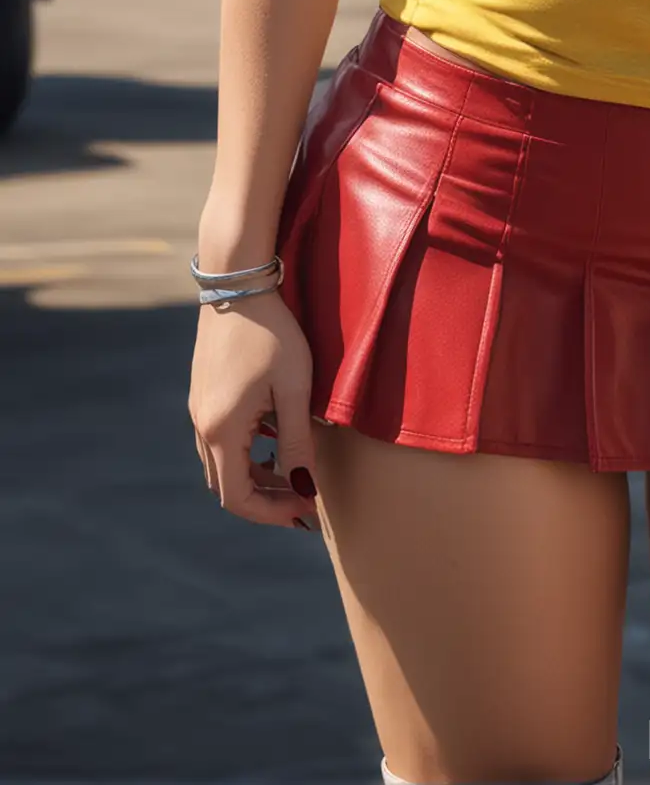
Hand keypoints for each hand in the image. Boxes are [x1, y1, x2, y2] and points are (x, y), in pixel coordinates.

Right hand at [188, 287, 322, 530]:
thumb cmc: (272, 333)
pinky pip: (219, 440)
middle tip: (303, 497)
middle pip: (226, 486)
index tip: (305, 510)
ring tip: (292, 470)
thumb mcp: (293, 388)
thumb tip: (303, 489)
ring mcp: (198, 408)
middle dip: (265, 499)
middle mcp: (202, 425)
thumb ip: (296, 443)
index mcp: (221, 430)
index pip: (237, 498)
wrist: (237, 282)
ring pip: (221, 464)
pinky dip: (245, 453)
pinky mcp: (203, 393)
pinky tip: (273, 437)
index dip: (271, 513)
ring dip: (254, 477)